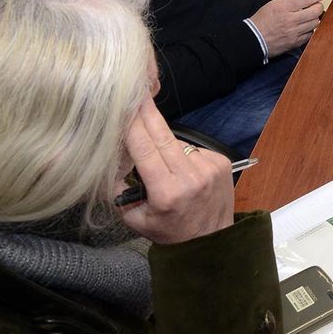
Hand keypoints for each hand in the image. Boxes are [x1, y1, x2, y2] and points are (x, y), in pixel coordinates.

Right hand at [116, 97, 234, 243]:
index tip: (125, 105)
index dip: (133, 125)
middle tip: (137, 91)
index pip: (144, 150)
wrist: (211, 242)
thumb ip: (119, 193)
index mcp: (167, 192)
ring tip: (162, 165)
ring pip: (176, 142)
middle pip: (162, 136)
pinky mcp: (220, 162)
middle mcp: (190, 176)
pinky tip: (182, 171)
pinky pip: (192, 149)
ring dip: (164, 144)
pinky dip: (182, 154)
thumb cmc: (170, 232)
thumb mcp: (136, 220)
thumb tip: (113, 161)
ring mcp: (208, 167)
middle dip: (147, 113)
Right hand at [250, 0, 325, 55]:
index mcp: (284, 8)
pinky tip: (305, 26)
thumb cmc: (262, 20)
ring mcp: (294, 32)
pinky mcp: (295, 42)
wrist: (254, 39)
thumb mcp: (273, 4)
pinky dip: (310, 29)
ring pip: (315, 22)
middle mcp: (291, 20)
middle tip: (316, 5)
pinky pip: (310, 34)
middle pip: (316, 11)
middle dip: (318, 6)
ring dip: (315, 17)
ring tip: (309, 16)